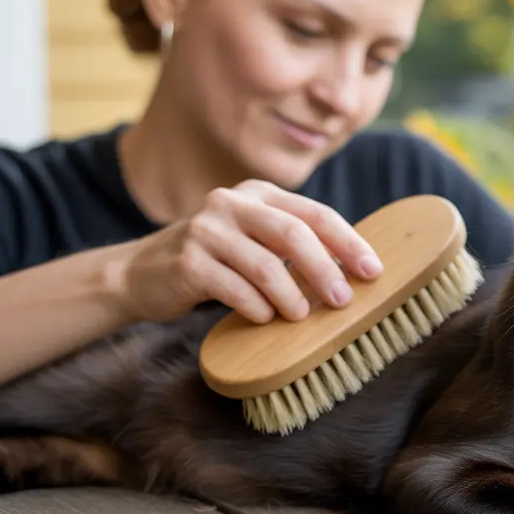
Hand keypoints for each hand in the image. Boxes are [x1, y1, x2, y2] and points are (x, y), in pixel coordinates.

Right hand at [115, 179, 381, 323]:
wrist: (140, 274)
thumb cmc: (215, 261)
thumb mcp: (253, 239)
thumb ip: (292, 243)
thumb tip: (353, 271)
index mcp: (258, 194)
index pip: (315, 214)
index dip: (348, 242)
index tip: (373, 271)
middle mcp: (232, 203)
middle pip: (294, 234)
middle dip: (325, 269)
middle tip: (343, 300)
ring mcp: (206, 230)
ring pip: (265, 264)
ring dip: (291, 295)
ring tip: (301, 317)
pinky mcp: (187, 261)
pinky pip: (233, 287)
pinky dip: (255, 307)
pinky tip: (264, 319)